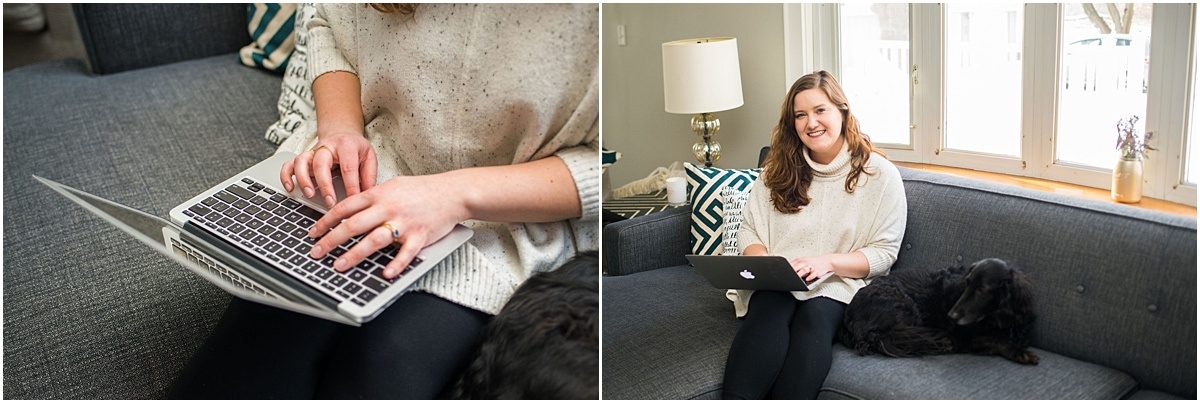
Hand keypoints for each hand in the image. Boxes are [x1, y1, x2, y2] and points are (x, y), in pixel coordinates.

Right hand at [280, 132, 377, 208]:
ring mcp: (312, 152)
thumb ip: (369, 175)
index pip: (348, 168)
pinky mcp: (303, 157)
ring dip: (303, 179)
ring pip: (301, 162)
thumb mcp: (368, 157)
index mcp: (346, 146)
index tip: (352, 201)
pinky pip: (289, 164)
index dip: (351, 187)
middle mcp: (327, 147)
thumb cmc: (355, 148)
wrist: (342, 132)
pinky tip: (290, 188)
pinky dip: (286, 176)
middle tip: (330, 202)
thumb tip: (367, 196)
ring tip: (309, 195)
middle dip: (325, 185)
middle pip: (321, 164)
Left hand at [307, 173, 468, 278]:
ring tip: (339, 265)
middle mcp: (389, 208)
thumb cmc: (423, 190)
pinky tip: (385, 273)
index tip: (314, 232)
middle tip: (317, 251)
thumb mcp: (393, 185)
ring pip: (374, 240)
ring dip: (354, 254)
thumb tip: (350, 208)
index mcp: (380, 194)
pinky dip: (396, 264)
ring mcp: (404, 223)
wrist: (453, 192)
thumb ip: (373, 197)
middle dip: (331, 240)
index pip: (345, 207)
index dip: (326, 221)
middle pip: (353, 225)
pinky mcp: (420, 236)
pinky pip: (406, 253)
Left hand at [790, 255, 833, 281]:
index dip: (786, 270)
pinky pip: (813, 274)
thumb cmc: (814, 262)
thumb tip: (787, 271)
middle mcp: (805, 263)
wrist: (827, 261)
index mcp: (800, 260)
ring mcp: (811, 266)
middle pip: (796, 267)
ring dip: (800, 275)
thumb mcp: (803, 261)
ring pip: (804, 270)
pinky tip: (807, 279)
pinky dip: (810, 277)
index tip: (783, 274)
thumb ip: (796, 265)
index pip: (790, 265)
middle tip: (789, 277)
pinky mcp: (817, 271)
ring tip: (797, 279)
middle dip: (792, 273)